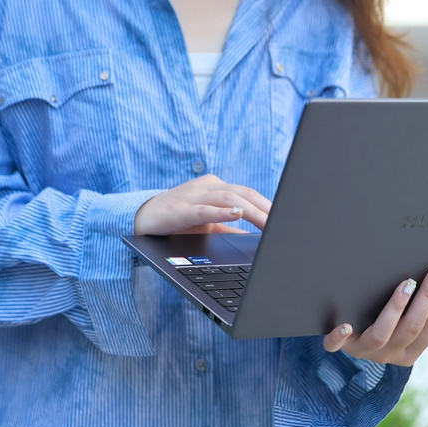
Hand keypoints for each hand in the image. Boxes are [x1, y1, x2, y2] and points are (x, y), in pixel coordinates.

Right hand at [133, 174, 271, 235]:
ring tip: (267, 221)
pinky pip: (204, 209)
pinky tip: (236, 213)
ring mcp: (193, 196)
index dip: (267, 205)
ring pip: (228, 198)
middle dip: (264, 208)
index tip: (285, 217)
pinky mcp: (180, 209)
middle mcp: (207, 187)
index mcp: (216, 187)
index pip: (247, 193)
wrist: (142, 217)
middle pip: (242, 193)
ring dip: (250, 211)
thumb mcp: (207, 224)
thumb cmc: (177, 219)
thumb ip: (230, 230)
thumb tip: (255, 239)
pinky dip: (221, 211)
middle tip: (282, 221)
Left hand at [322, 266, 427, 365]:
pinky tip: (345, 324)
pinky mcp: (337, 345)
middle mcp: (387, 354)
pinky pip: (335, 346)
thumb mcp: (410, 336)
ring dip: (395, 308)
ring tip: (406, 284)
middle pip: (411, 328)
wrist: (345, 343)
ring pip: (381, 334)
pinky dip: (339, 337)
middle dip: (427, 298)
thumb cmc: (385, 332)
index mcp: (408, 353)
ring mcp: (362, 350)